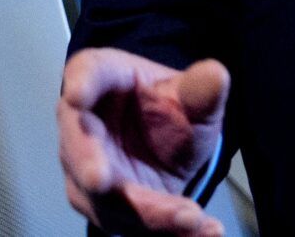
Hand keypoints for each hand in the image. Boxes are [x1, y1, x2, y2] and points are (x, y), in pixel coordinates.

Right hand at [58, 48, 230, 235]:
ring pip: (107, 200)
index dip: (82, 84)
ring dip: (148, 213)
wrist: (165, 143)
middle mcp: (81, 127)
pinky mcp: (107, 209)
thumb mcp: (189, 94)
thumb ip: (199, 88)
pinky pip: (133, 226)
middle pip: (80, 149)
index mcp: (99, 79)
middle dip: (91, 167)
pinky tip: (204, 231)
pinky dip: (171, 231)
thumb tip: (216, 75)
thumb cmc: (164, 107)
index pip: (86, 74)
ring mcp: (87, 173)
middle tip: (101, 180)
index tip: (78, 94)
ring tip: (191, 218)